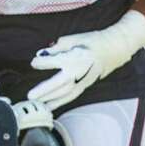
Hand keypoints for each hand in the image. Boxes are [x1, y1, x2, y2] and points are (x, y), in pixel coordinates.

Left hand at [27, 12, 144, 109]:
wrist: (114, 48)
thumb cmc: (91, 41)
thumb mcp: (71, 39)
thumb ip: (55, 48)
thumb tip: (40, 54)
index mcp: (77, 57)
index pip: (57, 61)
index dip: (43, 62)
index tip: (33, 62)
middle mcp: (80, 71)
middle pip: (60, 84)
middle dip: (44, 91)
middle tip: (31, 96)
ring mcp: (84, 80)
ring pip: (66, 93)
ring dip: (50, 99)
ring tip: (37, 103)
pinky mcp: (86, 85)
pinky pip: (71, 95)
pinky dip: (60, 101)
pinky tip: (49, 105)